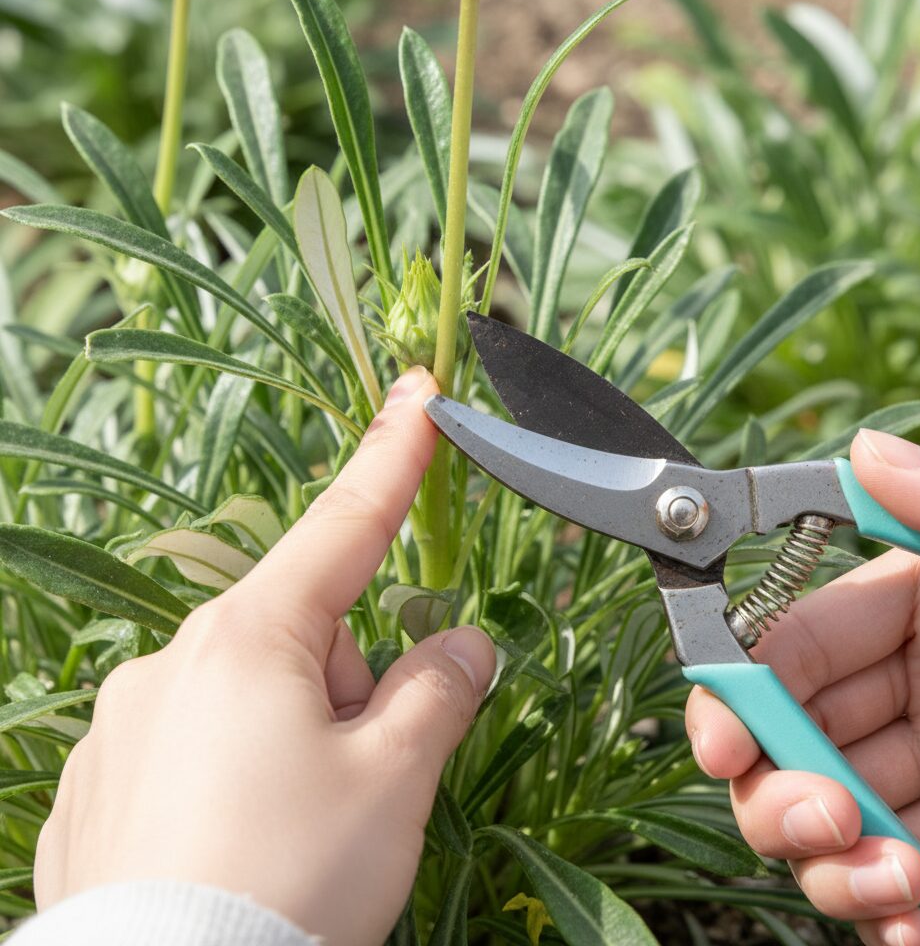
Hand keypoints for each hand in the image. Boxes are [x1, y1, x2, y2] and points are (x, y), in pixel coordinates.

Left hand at [33, 366, 495, 945]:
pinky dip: (238, 778)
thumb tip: (461, 645)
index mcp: (250, 638)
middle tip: (361, 780)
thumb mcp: (392, 781)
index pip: (343, 525)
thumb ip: (438, 691)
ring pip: (254, 695)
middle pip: (307, 635)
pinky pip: (197, 745)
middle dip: (351, 686)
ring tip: (296, 834)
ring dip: (298, 736)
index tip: (419, 391)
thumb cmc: (288, 885)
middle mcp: (176, 659)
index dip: (391, 457)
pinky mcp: (102, 781)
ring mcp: (128, 720)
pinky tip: (237, 850)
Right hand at [686, 430, 919, 945]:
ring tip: (890, 884)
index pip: (796, 639)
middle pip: (793, 731)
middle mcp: (915, 674)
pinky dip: (886, 910)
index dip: (744, 687)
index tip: (727, 742)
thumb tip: (866, 454)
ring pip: (833, 808)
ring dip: (832, 859)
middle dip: (780, 784)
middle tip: (823, 820)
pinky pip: (902, 869)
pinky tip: (910, 929)